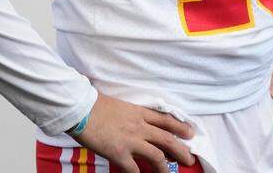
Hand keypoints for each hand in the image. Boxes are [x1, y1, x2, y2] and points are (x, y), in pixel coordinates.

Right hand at [71, 93, 195, 172]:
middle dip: (181, 151)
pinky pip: (134, 169)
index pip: (166, 120)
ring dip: (165, 167)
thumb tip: (141, 125)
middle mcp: (140, 127)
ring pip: (157, 156)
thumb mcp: (122, 106)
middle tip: (189, 159)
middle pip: (168, 140)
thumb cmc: (97, 105)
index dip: (180, 127)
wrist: (81, 109)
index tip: (190, 133)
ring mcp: (131, 141)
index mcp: (140, 113)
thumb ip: (134, 115)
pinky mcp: (119, 154)